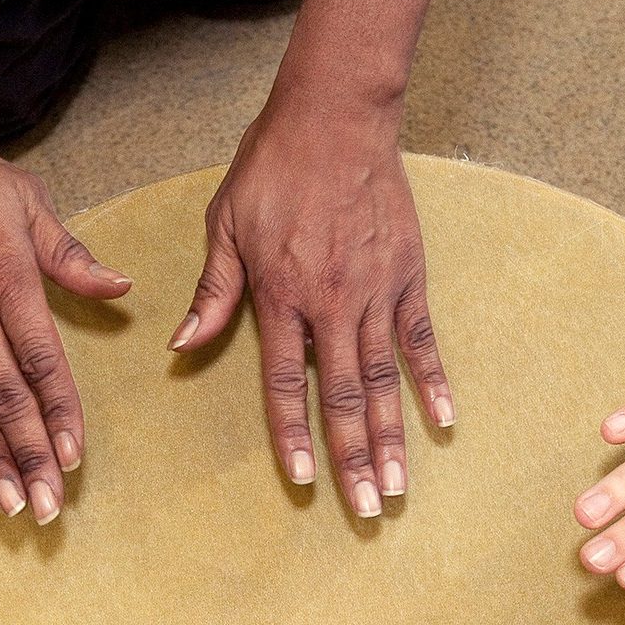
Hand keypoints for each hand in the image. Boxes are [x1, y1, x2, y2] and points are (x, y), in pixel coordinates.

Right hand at [0, 117, 131, 522]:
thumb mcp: (25, 199)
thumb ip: (71, 255)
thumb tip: (121, 285)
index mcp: (6, 277)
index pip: (42, 360)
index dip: (60, 412)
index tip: (76, 456)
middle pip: (6, 398)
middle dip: (31, 456)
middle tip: (48, 506)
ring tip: (13, 505)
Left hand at [171, 101, 453, 517]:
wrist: (336, 115)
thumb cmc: (272, 167)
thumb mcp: (224, 224)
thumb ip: (211, 291)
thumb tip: (181, 347)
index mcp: (281, 295)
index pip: (286, 382)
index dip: (293, 434)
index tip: (304, 480)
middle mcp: (331, 302)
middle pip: (342, 396)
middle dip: (353, 458)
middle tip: (365, 509)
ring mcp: (374, 292)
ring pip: (383, 380)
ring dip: (392, 437)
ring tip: (399, 487)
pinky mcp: (408, 276)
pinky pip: (421, 340)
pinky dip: (433, 381)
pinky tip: (443, 422)